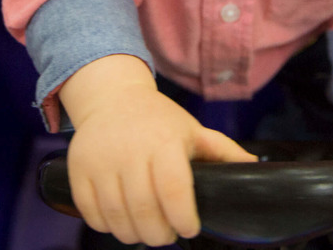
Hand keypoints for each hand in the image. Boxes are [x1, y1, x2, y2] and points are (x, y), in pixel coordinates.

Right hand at [59, 55, 257, 245]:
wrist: (111, 98)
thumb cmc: (158, 119)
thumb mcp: (193, 130)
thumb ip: (223, 151)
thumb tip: (254, 168)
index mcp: (164, 142)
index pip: (173, 190)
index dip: (182, 217)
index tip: (189, 228)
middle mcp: (130, 151)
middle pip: (144, 210)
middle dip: (159, 234)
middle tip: (166, 234)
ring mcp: (100, 161)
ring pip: (116, 217)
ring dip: (133, 234)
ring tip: (145, 230)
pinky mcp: (78, 170)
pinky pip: (91, 213)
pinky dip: (106, 225)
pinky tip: (120, 220)